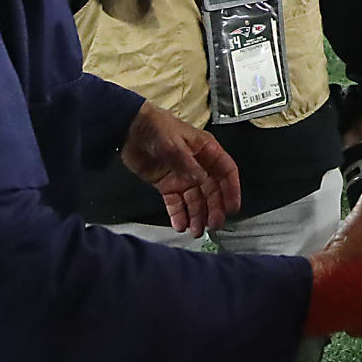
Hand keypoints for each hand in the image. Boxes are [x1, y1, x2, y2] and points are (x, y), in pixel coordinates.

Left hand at [119, 101, 240, 237]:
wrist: (129, 129)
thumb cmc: (157, 129)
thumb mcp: (173, 144)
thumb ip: (187, 164)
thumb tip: (202, 181)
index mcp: (206, 151)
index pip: (226, 172)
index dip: (232, 190)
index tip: (232, 208)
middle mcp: (198, 165)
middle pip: (211, 190)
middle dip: (214, 208)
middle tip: (213, 226)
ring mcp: (182, 176)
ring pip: (195, 199)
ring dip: (197, 215)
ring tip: (196, 232)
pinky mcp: (166, 185)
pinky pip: (176, 202)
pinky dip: (179, 214)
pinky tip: (180, 226)